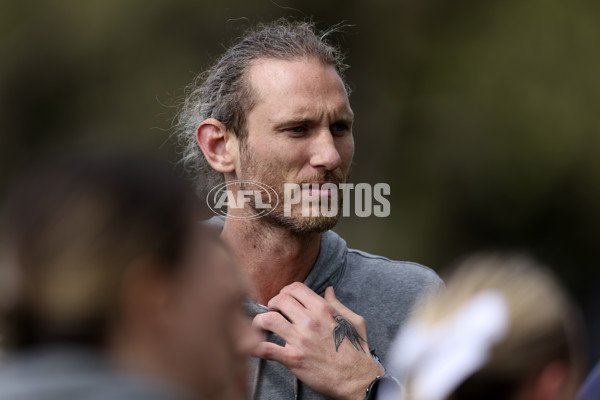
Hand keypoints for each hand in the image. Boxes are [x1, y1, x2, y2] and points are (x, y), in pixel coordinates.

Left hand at [251, 283, 383, 399]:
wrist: (357, 378)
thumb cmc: (356, 350)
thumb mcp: (353, 320)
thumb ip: (338, 304)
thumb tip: (328, 290)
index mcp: (323, 309)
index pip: (295, 288)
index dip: (286, 291)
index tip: (284, 299)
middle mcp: (309, 321)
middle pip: (279, 300)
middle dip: (272, 303)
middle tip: (272, 311)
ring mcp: (300, 340)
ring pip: (268, 319)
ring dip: (260, 321)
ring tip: (261, 326)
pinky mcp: (293, 359)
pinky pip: (267, 349)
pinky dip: (255, 347)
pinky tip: (253, 347)